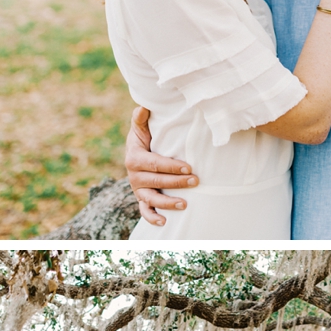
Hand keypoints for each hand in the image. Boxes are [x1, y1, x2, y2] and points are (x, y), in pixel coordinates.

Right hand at [125, 106, 198, 225]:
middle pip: (156, 181)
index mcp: (134, 158)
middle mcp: (134, 176)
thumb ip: (141, 120)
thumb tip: (143, 107)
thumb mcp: (141, 129)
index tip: (188, 167)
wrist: (137, 155)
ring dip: (167, 203)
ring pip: (151, 199)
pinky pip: (144, 212)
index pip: (154, 164)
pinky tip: (165, 222)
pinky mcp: (141, 200)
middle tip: (196, 181)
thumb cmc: (145, 140)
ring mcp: (137, 190)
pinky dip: (152, 218)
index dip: (171, 166)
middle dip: (176, 182)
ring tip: (185, 204)